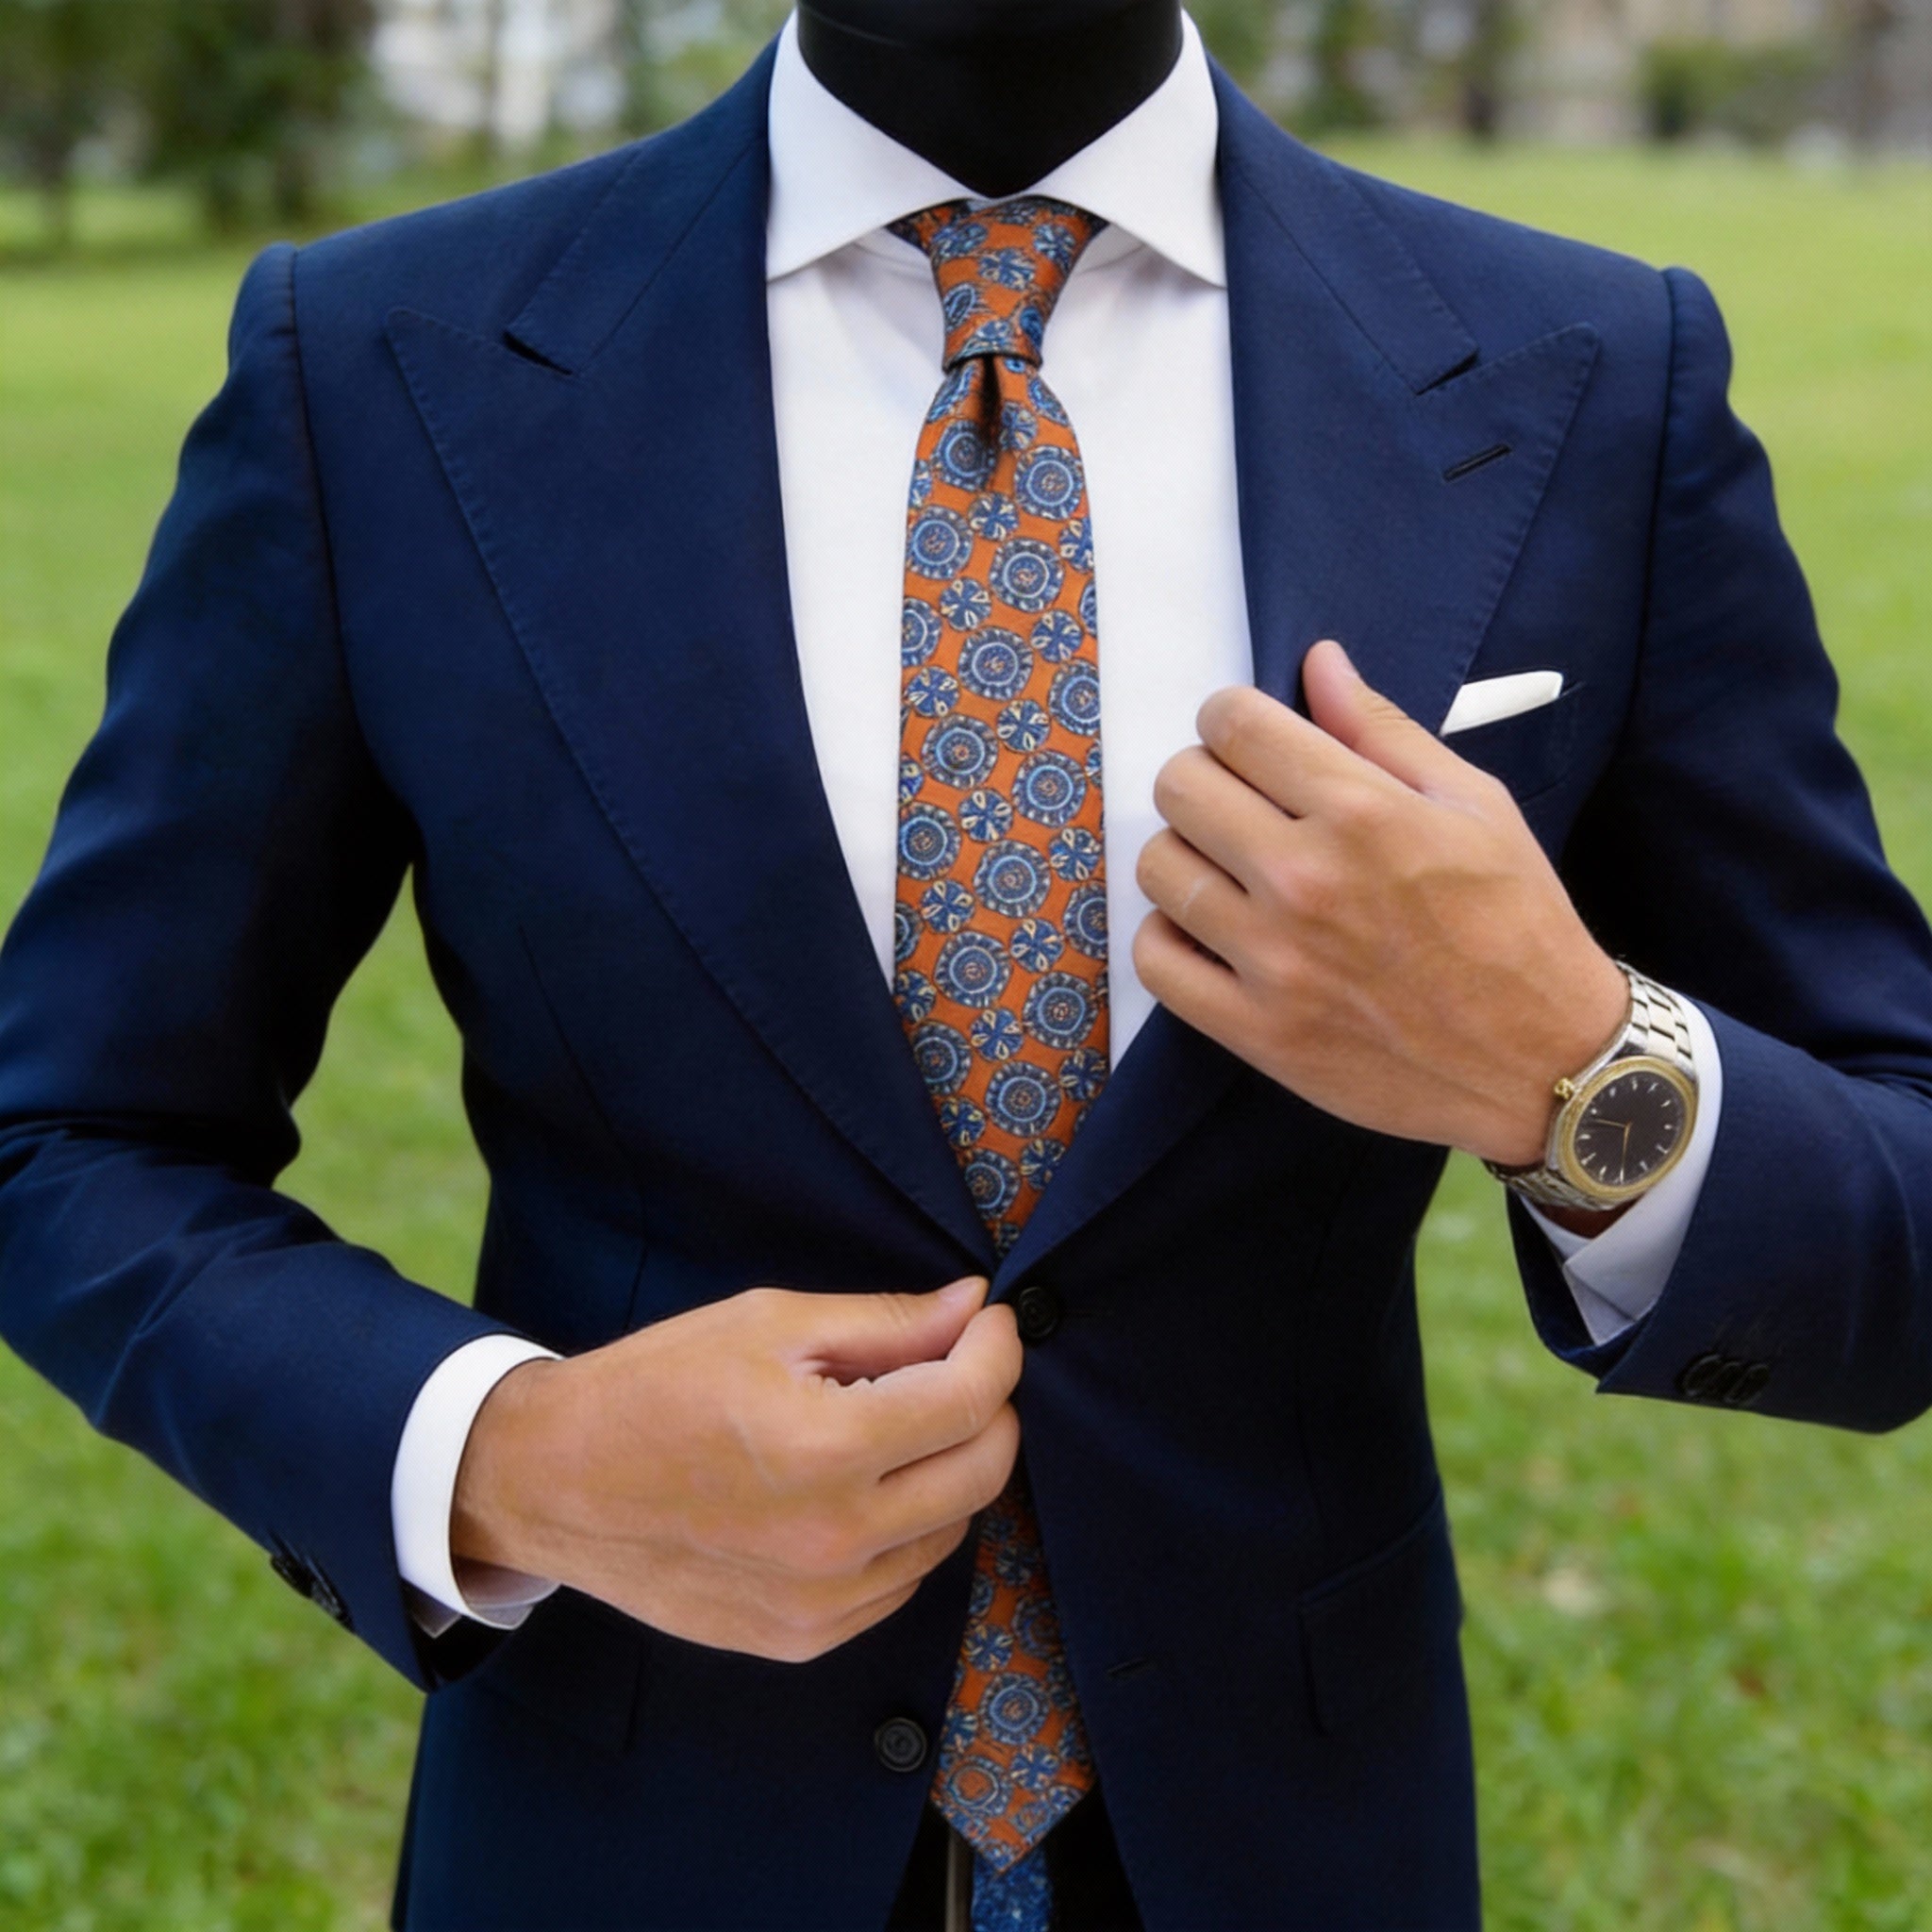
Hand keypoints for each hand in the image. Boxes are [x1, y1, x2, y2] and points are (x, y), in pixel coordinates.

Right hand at [451, 1277, 1021, 1662]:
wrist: (556, 1483)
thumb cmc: (656, 1386)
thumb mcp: (769, 1324)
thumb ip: (885, 1322)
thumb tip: (974, 1306)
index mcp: (827, 1448)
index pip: (972, 1400)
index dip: (997, 1348)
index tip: (990, 1322)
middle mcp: (836, 1539)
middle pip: (983, 1471)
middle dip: (989, 1406)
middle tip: (957, 1364)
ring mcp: (823, 1602)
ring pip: (952, 1530)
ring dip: (947, 1469)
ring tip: (893, 1424)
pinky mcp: (804, 1639)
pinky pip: (901, 1581)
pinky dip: (906, 1529)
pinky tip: (858, 1487)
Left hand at [1134, 639, 1628, 1168]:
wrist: (1544, 1062)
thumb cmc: (1517, 925)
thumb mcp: (1475, 805)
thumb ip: (1382, 730)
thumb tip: (1319, 663)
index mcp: (1362, 812)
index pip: (1233, 724)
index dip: (1230, 718)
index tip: (1246, 738)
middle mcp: (1307, 879)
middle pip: (1180, 786)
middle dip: (1202, 778)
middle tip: (1239, 802)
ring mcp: (1275, 960)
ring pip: (1158, 867)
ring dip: (1184, 855)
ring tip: (1229, 869)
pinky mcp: (1256, 1030)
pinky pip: (1156, 961)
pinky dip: (1169, 938)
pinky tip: (1212, 931)